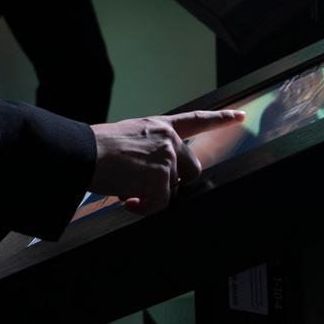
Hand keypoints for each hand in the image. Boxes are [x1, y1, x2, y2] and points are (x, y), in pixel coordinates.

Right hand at [89, 110, 246, 214]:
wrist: (83, 152)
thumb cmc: (98, 147)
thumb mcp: (130, 137)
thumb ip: (151, 148)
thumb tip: (155, 176)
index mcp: (159, 126)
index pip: (196, 120)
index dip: (220, 119)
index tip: (239, 116)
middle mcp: (168, 138)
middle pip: (191, 169)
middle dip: (174, 182)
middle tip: (146, 185)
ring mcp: (167, 157)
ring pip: (173, 189)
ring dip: (152, 194)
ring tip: (127, 187)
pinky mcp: (162, 177)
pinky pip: (160, 204)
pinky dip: (144, 207)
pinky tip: (127, 199)